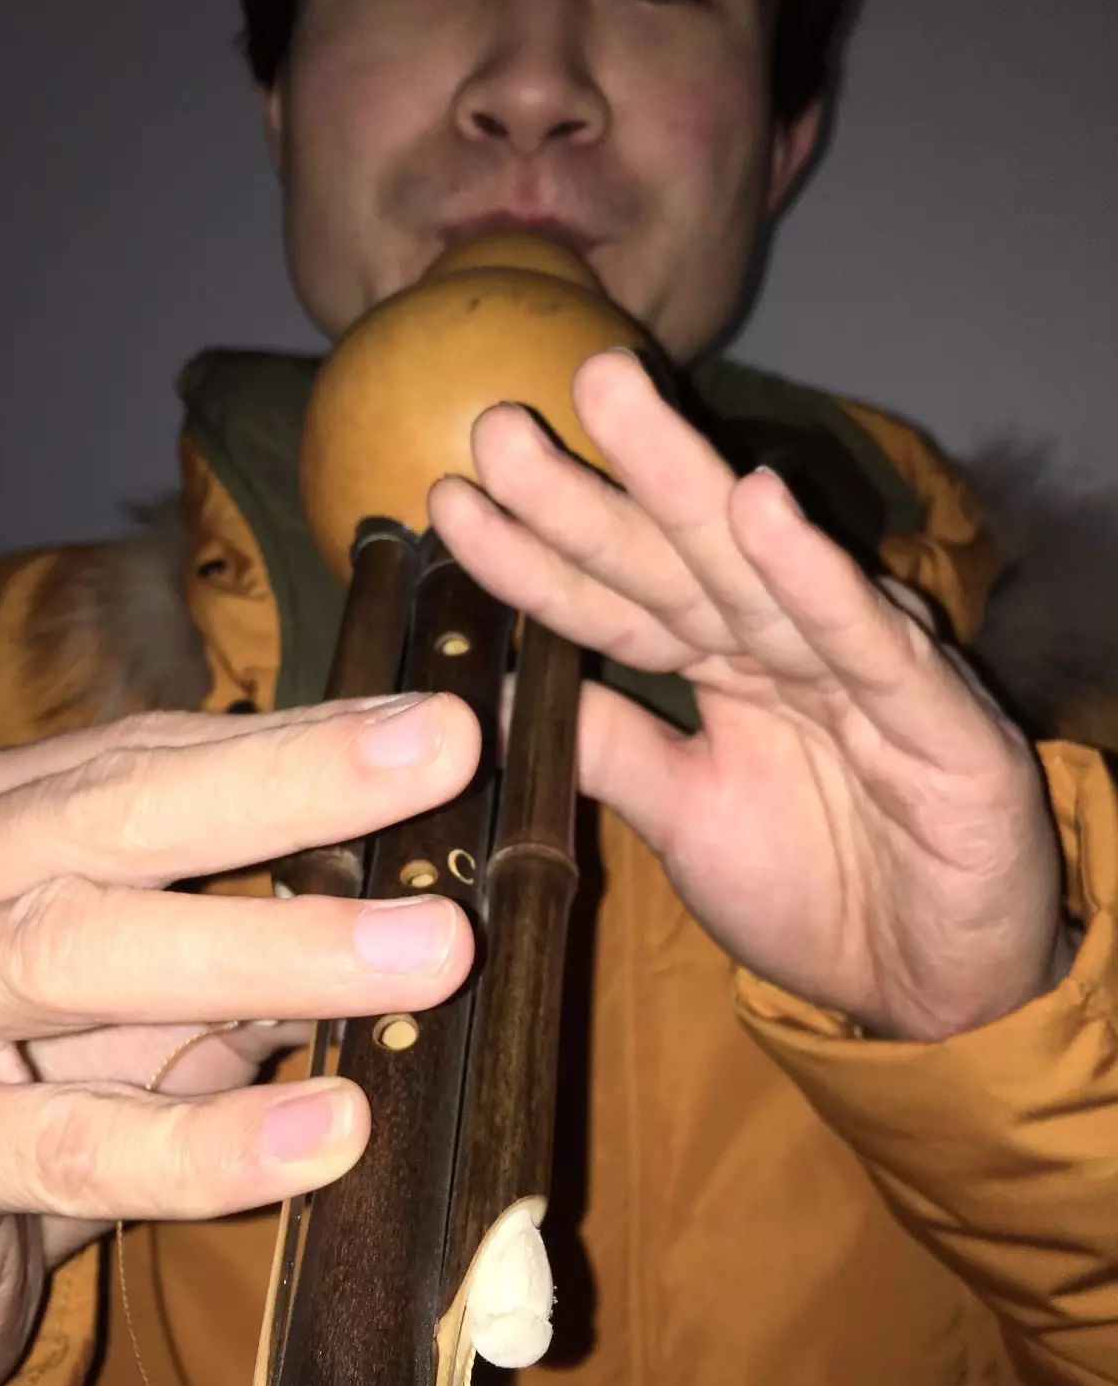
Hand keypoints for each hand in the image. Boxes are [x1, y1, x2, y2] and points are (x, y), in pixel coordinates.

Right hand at [0, 696, 476, 1385]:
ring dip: (272, 946)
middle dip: (289, 781)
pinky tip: (330, 1134)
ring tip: (430, 948)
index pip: (143, 759)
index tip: (441, 726)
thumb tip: (406, 901)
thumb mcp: (102, 1016)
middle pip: (107, 813)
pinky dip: (206, 1138)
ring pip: (77, 950)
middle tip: (445, 753)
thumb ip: (218, 957)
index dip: (298, 740)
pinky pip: (64, 1142)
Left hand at [429, 351, 1062, 1042]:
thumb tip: (501, 686)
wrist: (935, 990)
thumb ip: (610, 749)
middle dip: (586, 486)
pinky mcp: (939, 718)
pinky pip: (863, 641)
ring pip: (756, 571)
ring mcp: (858, 671)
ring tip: (605, 395)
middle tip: (496, 420)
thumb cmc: (815, 892)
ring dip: (682, 484)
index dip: (534, 554)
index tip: (447, 502)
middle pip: (671, 558)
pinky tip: (758, 507)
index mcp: (724, 668)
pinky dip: (813, 577)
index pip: (615, 600)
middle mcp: (782, 649)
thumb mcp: (685, 818)